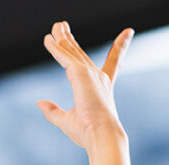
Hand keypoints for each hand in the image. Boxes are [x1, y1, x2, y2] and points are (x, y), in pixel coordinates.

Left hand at [38, 21, 131, 149]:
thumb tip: (40, 102)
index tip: (128, 32)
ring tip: (56, 26)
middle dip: (71, 39)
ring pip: (71, 51)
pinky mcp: (80, 74)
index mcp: (100, 88)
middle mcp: (98, 77)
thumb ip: (53, 111)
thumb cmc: (88, 133)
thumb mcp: (66, 121)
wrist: (100, 134)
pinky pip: (64, 57)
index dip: (120, 48)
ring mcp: (90, 74)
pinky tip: (48, 40)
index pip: (111, 64)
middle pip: (80, 54)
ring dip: (62, 38)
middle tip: (63, 26)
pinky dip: (55, 48)